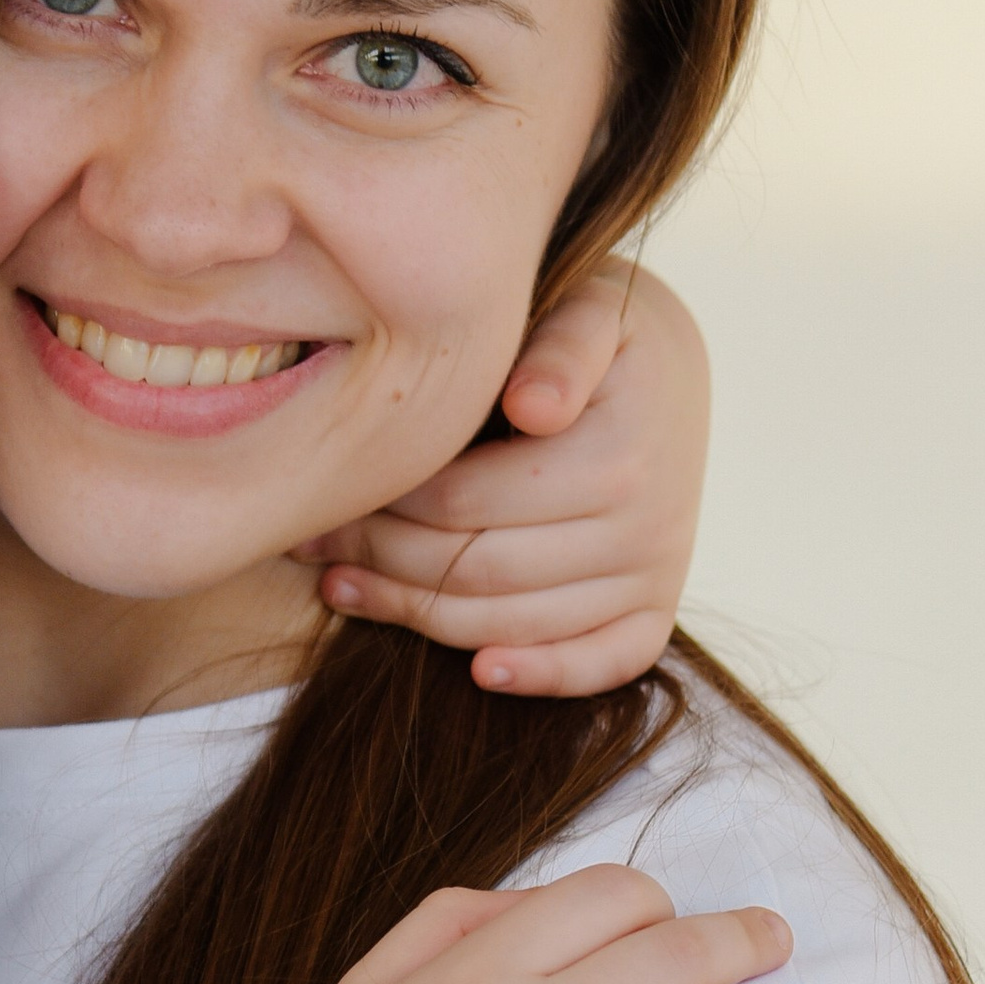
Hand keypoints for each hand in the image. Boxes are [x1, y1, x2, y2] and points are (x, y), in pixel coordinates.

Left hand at [305, 262, 707, 696]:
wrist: (670, 368)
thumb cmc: (601, 330)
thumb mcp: (590, 308)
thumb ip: (562, 345)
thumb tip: (534, 407)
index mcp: (618, 454)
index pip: (465, 503)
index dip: (384, 505)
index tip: (330, 489)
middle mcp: (647, 524)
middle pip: (477, 569)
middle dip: (381, 559)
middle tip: (314, 542)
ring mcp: (655, 572)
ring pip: (515, 623)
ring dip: (419, 617)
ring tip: (341, 587)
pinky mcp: (656, 608)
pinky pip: (604, 665)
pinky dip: (542, 675)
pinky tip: (480, 672)